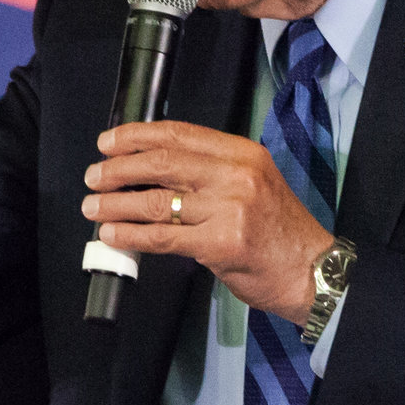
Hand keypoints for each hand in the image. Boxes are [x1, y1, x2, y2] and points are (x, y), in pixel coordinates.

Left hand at [79, 121, 336, 322]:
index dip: (136, 135)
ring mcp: (229, 208)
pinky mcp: (220, 243)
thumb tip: (151, 172)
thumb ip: (211, 173)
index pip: (179, 134)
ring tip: (92, 207)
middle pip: (161, 163)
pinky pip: (162, 237)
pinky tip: (112, 234)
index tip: (108, 142)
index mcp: (242, 153)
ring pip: (156, 201)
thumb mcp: (253, 183)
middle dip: (118, 169)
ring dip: (116, 204)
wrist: (312, 271)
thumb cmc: (279, 231)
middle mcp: (236, 174)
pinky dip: (130, 235)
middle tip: (94, 176)